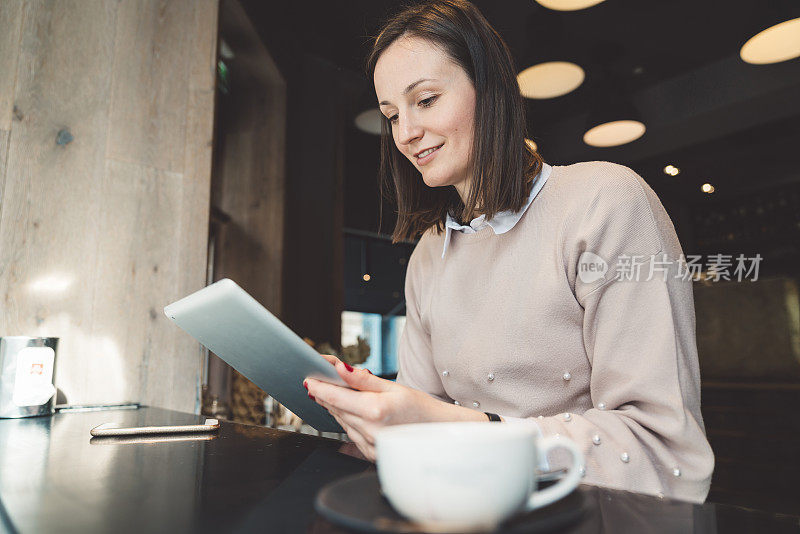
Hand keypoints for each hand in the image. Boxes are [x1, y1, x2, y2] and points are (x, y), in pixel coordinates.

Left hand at [304, 357, 487, 460]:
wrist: (439, 433)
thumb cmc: (421, 408)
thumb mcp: (393, 386)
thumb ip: (362, 379)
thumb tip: (339, 368)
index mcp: (375, 410)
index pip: (336, 397)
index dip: (319, 387)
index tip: (309, 378)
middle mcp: (370, 430)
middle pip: (336, 409)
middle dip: (325, 394)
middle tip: (317, 381)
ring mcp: (370, 445)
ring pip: (341, 422)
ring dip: (334, 408)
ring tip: (330, 393)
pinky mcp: (371, 453)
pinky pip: (351, 434)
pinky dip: (347, 421)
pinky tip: (349, 412)